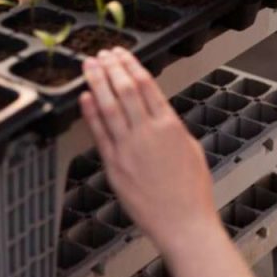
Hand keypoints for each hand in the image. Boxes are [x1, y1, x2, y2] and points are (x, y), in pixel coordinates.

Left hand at [80, 47, 220, 254]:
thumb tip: (159, 112)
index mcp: (170, 125)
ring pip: (109, 106)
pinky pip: (98, 133)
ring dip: (97, 82)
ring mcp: (128, 148)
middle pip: (125, 89)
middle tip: (102, 53)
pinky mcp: (114, 165)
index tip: (122, 53)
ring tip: (89, 66)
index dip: (131, 64)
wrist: (183, 223)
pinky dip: (90, 113)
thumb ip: (171, 127)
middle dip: (112, 67)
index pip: (146, 84)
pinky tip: (84, 97)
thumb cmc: (191, 192)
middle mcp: (147, 133)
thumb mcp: (190, 148)